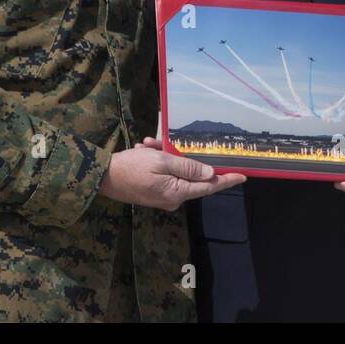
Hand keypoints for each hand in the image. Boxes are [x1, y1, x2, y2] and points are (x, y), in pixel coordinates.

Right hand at [97, 138, 244, 210]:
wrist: (101, 177)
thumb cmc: (131, 167)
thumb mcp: (162, 162)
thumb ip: (188, 168)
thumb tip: (210, 174)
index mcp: (177, 193)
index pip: (209, 186)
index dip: (226, 180)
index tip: (243, 176)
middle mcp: (173, 199)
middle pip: (189, 175)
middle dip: (177, 156)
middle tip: (156, 145)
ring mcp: (162, 197)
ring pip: (173, 171)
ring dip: (162, 156)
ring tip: (146, 146)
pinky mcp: (153, 193)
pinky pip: (163, 175)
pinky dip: (155, 161)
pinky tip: (143, 150)